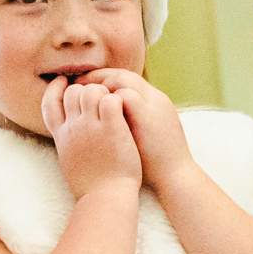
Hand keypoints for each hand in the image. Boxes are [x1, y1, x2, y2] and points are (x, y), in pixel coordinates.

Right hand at [41, 77, 141, 198]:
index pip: (49, 103)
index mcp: (62, 136)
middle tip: (100, 96)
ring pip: (91, 91)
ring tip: (114, 105)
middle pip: (72, 92)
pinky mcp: (111, 127)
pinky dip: (118, 100)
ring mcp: (91, 127)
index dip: (55, 89)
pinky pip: (111, 99)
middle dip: (86, 89)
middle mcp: (73, 128)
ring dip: (103, 92)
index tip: (64, 82)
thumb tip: (66, 137)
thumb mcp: (69, 162)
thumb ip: (67, 144)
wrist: (105, 198)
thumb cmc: (90, 187)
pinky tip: (125, 110)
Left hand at [76, 68, 189, 190]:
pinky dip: (108, 97)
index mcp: (154, 103)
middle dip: (98, 77)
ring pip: (123, 79)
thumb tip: (104, 121)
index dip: (103, 79)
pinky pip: (126, 95)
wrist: (175, 178)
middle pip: (122, 75)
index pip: (125, 79)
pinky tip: (91, 105)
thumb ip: (127, 124)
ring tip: (81, 92)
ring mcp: (154, 105)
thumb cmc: (155, 165)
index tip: (84, 86)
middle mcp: (155, 99)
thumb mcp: (142, 137)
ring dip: (100, 84)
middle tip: (77, 83)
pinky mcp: (150, 116)